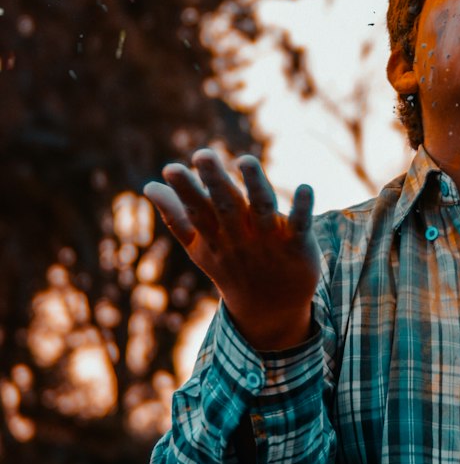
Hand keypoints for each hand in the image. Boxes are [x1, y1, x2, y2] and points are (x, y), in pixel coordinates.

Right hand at [143, 149, 320, 351]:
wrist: (271, 309)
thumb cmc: (230, 267)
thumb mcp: (199, 246)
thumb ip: (176, 216)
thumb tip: (148, 186)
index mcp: (214, 235)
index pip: (198, 210)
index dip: (185, 191)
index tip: (170, 168)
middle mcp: (240, 235)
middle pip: (227, 206)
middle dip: (215, 181)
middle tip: (203, 154)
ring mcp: (269, 240)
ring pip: (263, 208)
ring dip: (255, 184)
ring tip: (246, 160)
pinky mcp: (297, 244)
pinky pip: (300, 224)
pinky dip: (303, 208)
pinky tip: (306, 188)